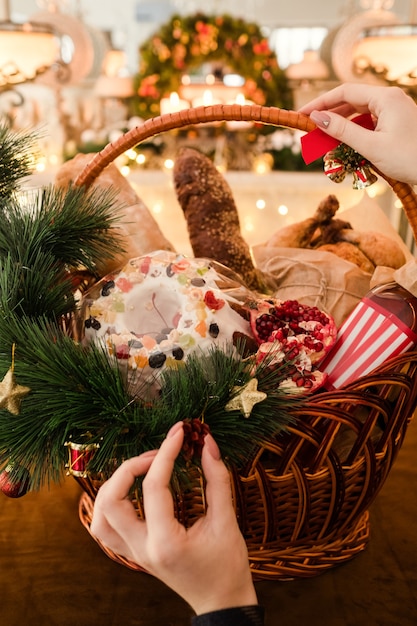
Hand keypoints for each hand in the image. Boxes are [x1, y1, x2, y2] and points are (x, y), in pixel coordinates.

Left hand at [90, 422, 257, 615]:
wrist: (221, 602)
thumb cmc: (227, 565)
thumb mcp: (227, 520)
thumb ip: (217, 479)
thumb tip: (208, 443)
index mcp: (166, 542)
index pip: (154, 487)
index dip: (166, 453)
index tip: (180, 433)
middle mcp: (142, 550)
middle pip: (110, 501)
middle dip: (130, 467)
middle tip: (158, 453)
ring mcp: (133, 555)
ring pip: (100, 517)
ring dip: (113, 486)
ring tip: (140, 470)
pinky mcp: (133, 554)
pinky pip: (105, 528)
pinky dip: (111, 505)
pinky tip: (131, 492)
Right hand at [299, 83, 416, 185]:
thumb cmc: (409, 158)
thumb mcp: (371, 146)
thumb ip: (342, 131)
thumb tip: (318, 118)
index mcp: (385, 98)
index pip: (345, 92)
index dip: (321, 103)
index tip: (302, 114)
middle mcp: (390, 100)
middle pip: (351, 102)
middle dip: (330, 118)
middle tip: (310, 131)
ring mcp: (395, 112)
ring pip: (360, 116)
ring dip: (341, 130)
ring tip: (325, 145)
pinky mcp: (397, 125)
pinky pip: (370, 125)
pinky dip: (355, 136)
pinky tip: (345, 149)